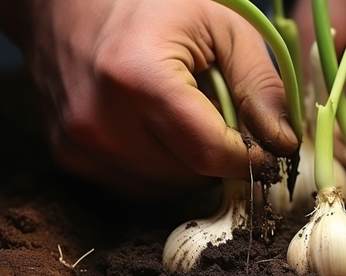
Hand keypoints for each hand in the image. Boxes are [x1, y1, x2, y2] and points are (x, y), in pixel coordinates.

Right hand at [0, 0, 297, 195]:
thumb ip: (259, 84)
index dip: (248, 155)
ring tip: (182, 118)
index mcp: (138, 80)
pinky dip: (160, 167)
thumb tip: (284, 142)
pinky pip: (137, 185)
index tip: (263, 145)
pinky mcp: (69, 158)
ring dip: (190, 164)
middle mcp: (100, 122)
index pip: (210, 154)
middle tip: (219, 120)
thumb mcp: (218, 26)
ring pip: (167, 187)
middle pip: (191, 175)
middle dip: (218, 155)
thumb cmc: (147, 5)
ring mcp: (79, 146)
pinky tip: (155, 130)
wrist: (62, 6)